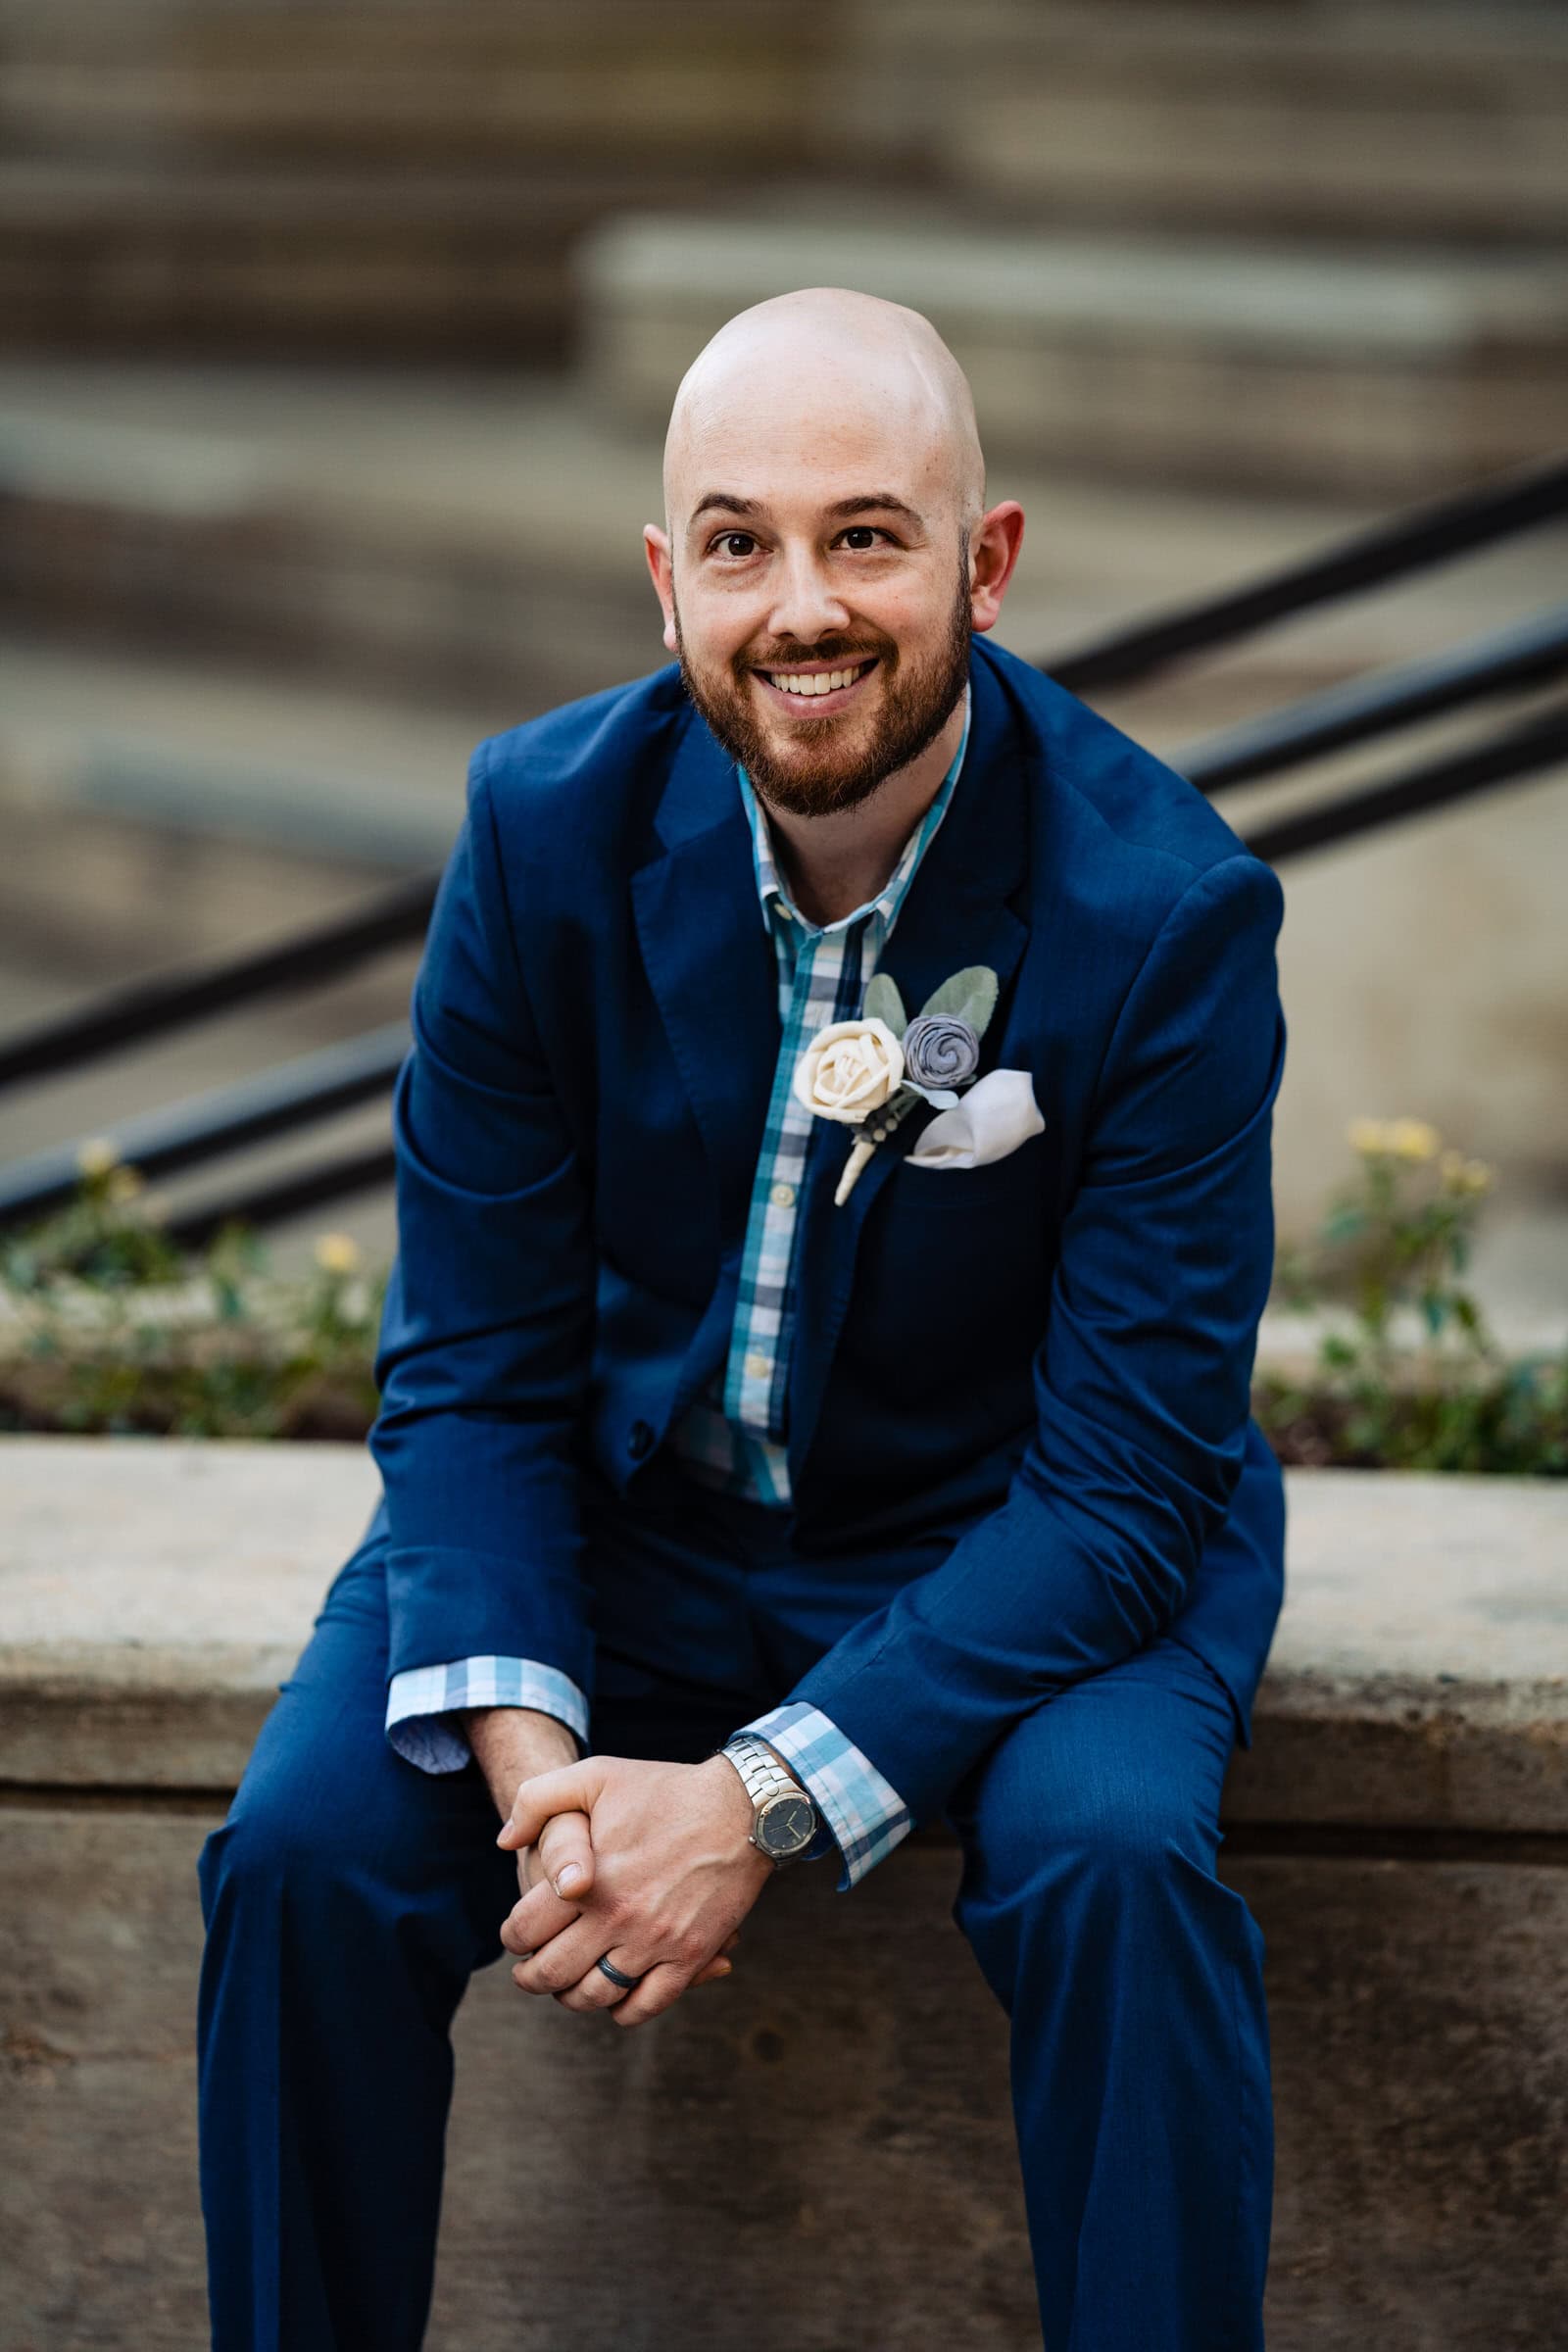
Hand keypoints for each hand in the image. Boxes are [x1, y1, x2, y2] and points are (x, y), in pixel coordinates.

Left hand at [497, 1754, 774, 2027]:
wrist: (741, 1808)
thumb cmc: (664, 1790)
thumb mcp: (595, 1775)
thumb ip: (537, 1800)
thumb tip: (505, 1841)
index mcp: (587, 1879)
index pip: (524, 1931)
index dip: (511, 1937)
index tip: (516, 1936)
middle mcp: (617, 1918)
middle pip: (552, 1974)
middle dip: (531, 1977)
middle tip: (530, 1972)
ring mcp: (655, 1942)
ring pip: (594, 1996)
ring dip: (572, 1997)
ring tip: (568, 1985)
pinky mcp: (690, 1956)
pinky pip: (646, 2005)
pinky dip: (623, 2010)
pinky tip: (616, 1996)